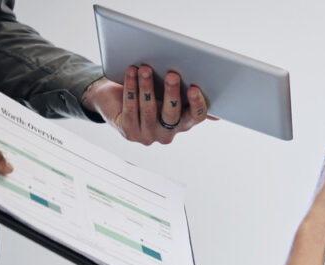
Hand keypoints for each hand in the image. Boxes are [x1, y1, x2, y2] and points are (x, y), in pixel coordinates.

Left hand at [82, 66, 210, 144]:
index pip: (196, 117)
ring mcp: (148, 135)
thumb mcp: (166, 91)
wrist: (114, 99)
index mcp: (183, 123)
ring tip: (145, 69)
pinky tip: (131, 74)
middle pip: (172, 115)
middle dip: (172, 94)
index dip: (197, 104)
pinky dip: (131, 89)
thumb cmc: (147, 92)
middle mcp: (167, 133)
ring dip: (147, 87)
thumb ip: (186, 92)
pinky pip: (130, 109)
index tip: (194, 89)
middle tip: (172, 76)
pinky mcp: (129, 132)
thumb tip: (211, 88)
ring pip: (149, 111)